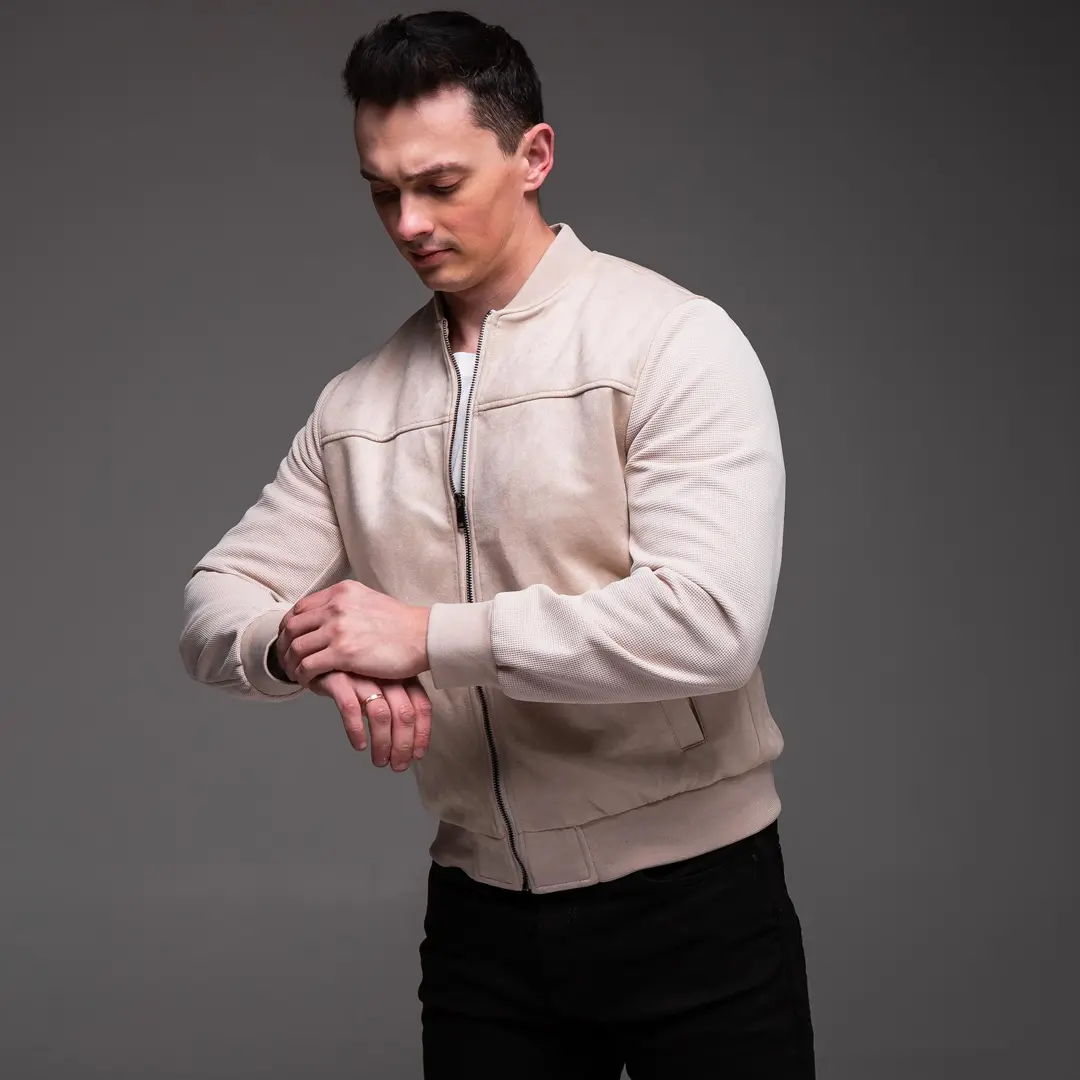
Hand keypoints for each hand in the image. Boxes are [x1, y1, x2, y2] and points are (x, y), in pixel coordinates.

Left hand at [277, 581, 429, 684]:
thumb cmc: (403, 624)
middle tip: (286, 661)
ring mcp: (339, 629)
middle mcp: (336, 606)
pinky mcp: (344, 653)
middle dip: (284, 646)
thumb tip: (330, 616)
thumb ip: (347, 604)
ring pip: (296, 648)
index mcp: (342, 592)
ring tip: (296, 674)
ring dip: (291, 664)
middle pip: (292, 627)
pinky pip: (309, 666)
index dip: (289, 627)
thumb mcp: (370, 600)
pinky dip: (303, 676)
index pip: (300, 608)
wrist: (424, 636)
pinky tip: (309, 682)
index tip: (290, 641)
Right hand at [309, 670, 431, 770]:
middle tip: (398, 765)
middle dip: (403, 745)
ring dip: (383, 743)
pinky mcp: (338, 679)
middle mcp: (385, 675)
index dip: (422, 733)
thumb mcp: (382, 685)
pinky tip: (359, 745)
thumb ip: (398, 705)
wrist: (320, 654)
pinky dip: (356, 730)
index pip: (421, 706)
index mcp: (402, 675)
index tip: (418, 755)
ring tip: (380, 761)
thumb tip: (409, 743)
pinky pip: (350, 708)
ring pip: (381, 714)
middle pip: (404, 714)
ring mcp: (362, 677)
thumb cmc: (356, 674)